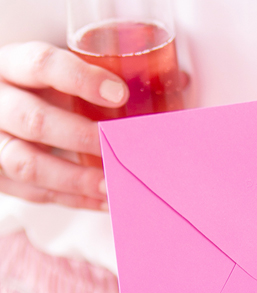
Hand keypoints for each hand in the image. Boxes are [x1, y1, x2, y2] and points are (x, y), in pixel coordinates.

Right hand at [0, 41, 128, 209]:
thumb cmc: (37, 92)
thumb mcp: (58, 76)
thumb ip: (104, 78)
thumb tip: (177, 80)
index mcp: (11, 67)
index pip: (40, 64)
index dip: (79, 79)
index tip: (118, 94)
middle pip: (33, 120)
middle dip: (82, 137)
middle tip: (118, 148)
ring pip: (27, 164)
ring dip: (76, 178)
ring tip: (112, 184)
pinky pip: (34, 194)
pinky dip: (74, 199)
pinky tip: (104, 200)